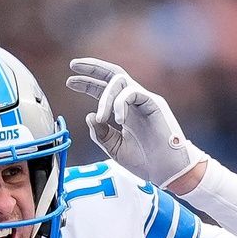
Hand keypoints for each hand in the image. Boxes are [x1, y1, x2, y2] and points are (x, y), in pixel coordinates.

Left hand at [66, 58, 206, 192]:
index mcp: (125, 111)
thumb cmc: (145, 162)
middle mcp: (134, 102)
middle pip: (112, 74)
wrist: (167, 171)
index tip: (69, 81)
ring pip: (120, 81)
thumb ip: (101, 134)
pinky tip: (117, 120)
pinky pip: (133, 93)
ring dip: (105, 96)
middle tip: (73, 66)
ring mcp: (145, 100)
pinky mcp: (155, 103)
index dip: (87, 83)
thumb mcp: (115, 148)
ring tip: (101, 117)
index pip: (104, 89)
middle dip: (92, 68)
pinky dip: (120, 104)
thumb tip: (90, 116)